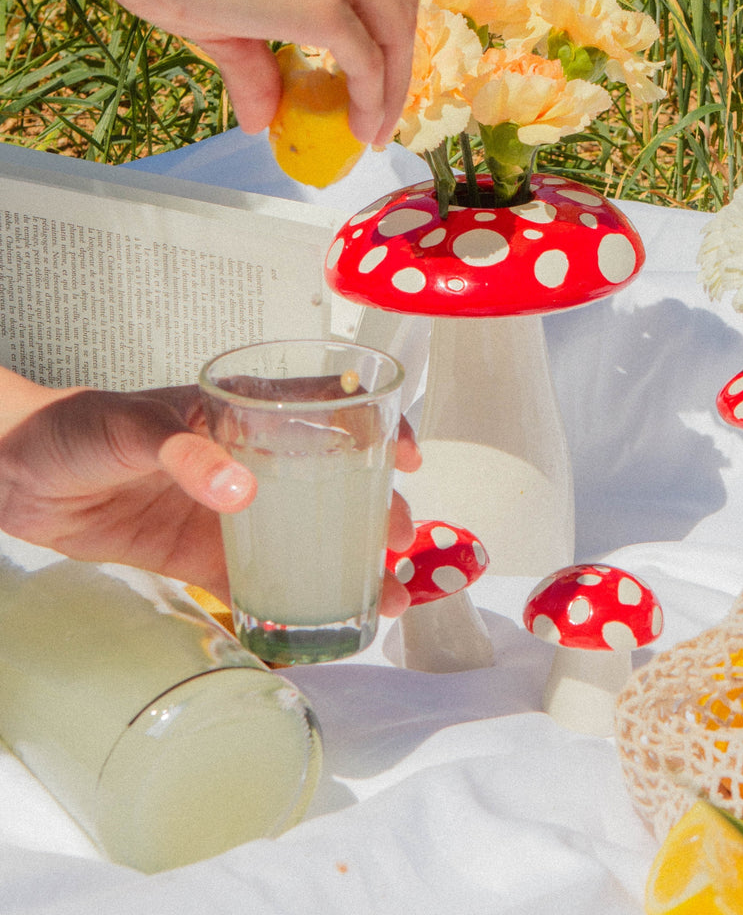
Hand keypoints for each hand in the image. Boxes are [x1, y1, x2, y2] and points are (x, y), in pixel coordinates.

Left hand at [0, 372, 420, 614]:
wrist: (16, 477)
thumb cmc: (75, 427)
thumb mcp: (131, 426)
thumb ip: (188, 452)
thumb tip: (244, 491)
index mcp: (244, 416)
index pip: (327, 412)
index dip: (378, 430)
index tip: (407, 459)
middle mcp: (252, 464)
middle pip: (334, 486)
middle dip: (377, 513)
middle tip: (397, 544)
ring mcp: (233, 514)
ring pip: (308, 539)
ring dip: (350, 566)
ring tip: (386, 595)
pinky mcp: (205, 558)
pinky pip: (259, 583)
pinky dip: (292, 605)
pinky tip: (322, 626)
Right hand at [64, 0, 416, 144]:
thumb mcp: (226, 5)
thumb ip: (257, 62)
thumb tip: (258, 119)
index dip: (383, 27)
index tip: (377, 69)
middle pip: (397, 2)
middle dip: (398, 62)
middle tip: (383, 108)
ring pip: (394, 35)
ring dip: (392, 90)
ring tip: (373, 128)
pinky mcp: (325, 2)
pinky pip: (369, 64)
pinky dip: (373, 101)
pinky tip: (360, 126)